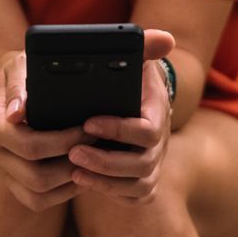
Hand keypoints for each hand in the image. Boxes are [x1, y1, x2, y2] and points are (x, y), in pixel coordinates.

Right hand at [0, 50, 86, 211]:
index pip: (31, 146)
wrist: (11, 91)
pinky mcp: (12, 184)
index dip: (65, 142)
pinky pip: (37, 201)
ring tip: (94, 164)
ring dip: (70, 183)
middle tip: (98, 151)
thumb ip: (19, 84)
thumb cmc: (23, 74)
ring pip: (38, 195)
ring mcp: (1, 172)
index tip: (89, 131)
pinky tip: (82, 176)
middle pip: (36, 177)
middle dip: (73, 165)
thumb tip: (16, 112)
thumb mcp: (19, 66)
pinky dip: (63, 193)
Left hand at [67, 29, 175, 204]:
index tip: (88, 122)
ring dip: (104, 180)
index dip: (119, 131)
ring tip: (73, 169)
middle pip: (142, 165)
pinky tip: (83, 181)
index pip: (148, 131)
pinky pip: (134, 197)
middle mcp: (161, 144)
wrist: (136, 101)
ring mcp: (154, 166)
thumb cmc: (129, 78)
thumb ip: (145, 46)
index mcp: (158, 114)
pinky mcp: (142, 182)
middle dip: (105, 161)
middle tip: (72, 152)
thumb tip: (165, 39)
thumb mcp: (135, 59)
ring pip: (138, 185)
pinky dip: (110, 192)